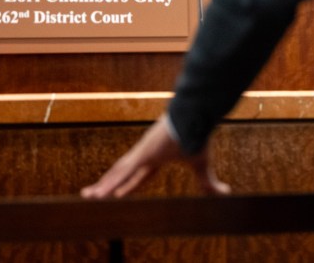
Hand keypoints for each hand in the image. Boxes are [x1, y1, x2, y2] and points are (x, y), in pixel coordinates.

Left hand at [80, 114, 230, 198]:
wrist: (197, 116)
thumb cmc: (199, 135)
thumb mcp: (202, 164)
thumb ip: (208, 182)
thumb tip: (225, 194)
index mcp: (157, 156)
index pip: (140, 175)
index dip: (128, 185)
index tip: (117, 195)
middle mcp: (145, 153)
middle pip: (123, 173)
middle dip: (109, 185)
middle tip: (93, 194)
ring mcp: (142, 152)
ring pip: (118, 173)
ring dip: (104, 185)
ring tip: (88, 196)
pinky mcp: (143, 152)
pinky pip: (124, 172)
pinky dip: (112, 184)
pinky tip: (100, 194)